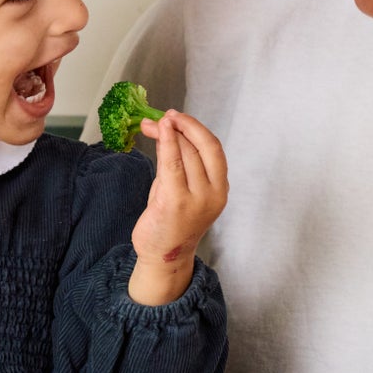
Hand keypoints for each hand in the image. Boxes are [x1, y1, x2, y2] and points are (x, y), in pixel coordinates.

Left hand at [128, 109, 228, 305]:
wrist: (164, 256)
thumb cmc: (172, 221)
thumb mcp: (182, 189)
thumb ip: (179, 163)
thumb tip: (167, 129)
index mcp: (220, 189)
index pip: (212, 149)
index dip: (195, 127)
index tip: (176, 117)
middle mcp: (213, 193)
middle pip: (199, 147)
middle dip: (180, 126)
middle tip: (163, 117)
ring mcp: (196, 199)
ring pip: (185, 153)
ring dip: (167, 133)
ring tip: (151, 125)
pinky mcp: (175, 202)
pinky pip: (172, 164)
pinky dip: (165, 144)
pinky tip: (158, 131)